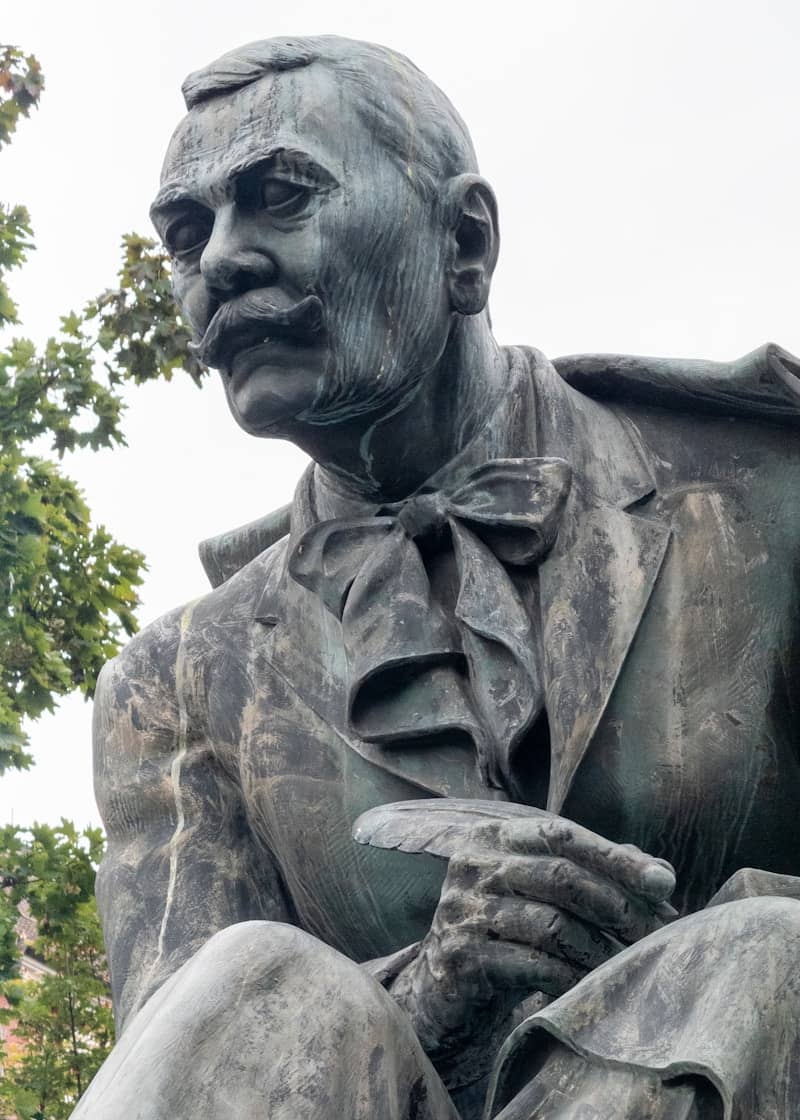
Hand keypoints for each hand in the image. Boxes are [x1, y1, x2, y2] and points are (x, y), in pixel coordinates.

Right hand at [391, 813, 675, 1058]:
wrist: (444, 990)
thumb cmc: (507, 932)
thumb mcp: (540, 891)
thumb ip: (593, 872)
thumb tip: (661, 874)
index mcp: (492, 836)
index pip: (561, 834)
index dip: (615, 856)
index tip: (663, 883)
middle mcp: (472, 865)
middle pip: (560, 876)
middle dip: (617, 904)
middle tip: (656, 932)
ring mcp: (463, 911)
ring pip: (552, 924)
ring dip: (602, 947)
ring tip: (632, 963)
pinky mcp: (462, 959)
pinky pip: (534, 966)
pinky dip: (573, 976)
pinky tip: (594, 985)